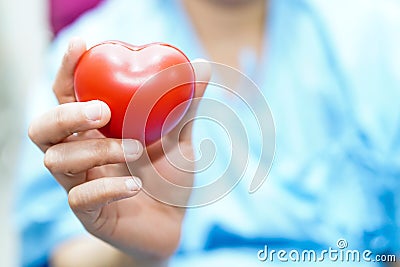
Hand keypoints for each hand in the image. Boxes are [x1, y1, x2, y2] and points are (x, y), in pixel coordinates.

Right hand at [28, 37, 209, 261]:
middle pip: (44, 128)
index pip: (66, 95)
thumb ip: (186, 104)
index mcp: (95, 130)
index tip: (82, 46)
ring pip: (58, 160)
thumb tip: (203, 65)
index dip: (68, 70)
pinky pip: (79, 198)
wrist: (175, 225)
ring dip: (98, 151)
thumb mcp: (180, 137)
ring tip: (138, 150)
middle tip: (103, 111)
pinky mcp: (88, 213)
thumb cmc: (171, 177)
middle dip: (66, 115)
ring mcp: (79, 184)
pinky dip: (108, 187)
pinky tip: (136, 184)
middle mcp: (80, 154)